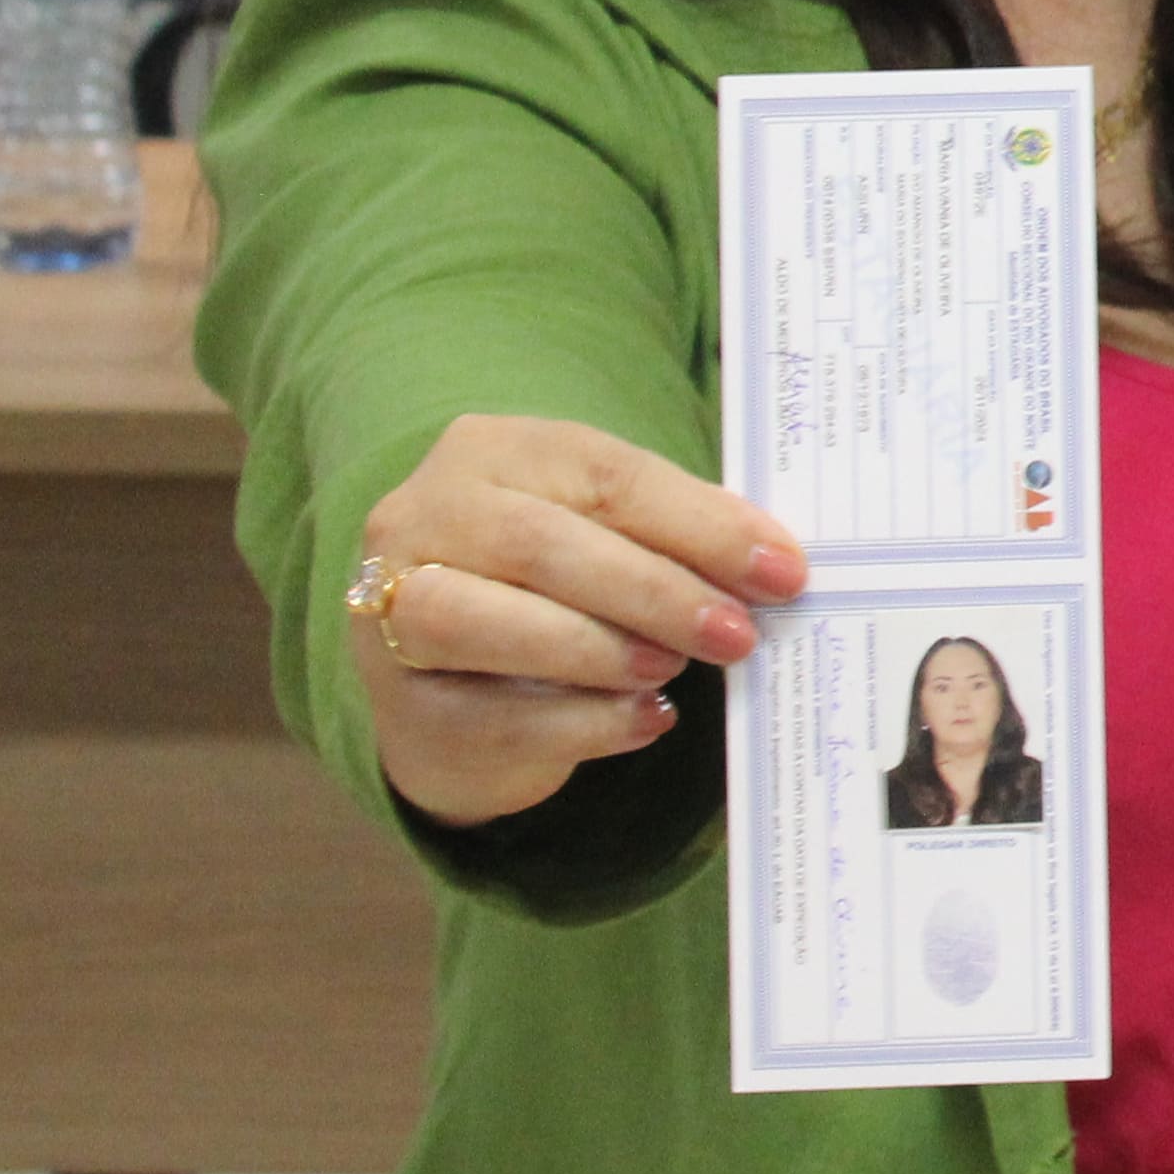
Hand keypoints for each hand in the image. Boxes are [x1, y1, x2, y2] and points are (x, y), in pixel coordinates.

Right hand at [348, 412, 803, 826]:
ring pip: (484, 622)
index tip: (782, 570)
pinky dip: (582, 723)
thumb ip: (676, 535)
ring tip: (671, 669)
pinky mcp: (397, 704)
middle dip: (655, 592)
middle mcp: (422, 516)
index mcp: (491, 450)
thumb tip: (775, 564)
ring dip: (600, 650)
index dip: (701, 524)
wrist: (456, 681)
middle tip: (736, 633)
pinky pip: (489, 715)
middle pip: (542, 545)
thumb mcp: (610, 533)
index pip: (606, 476)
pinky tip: (645, 718)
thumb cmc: (555, 584)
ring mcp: (390, 610)